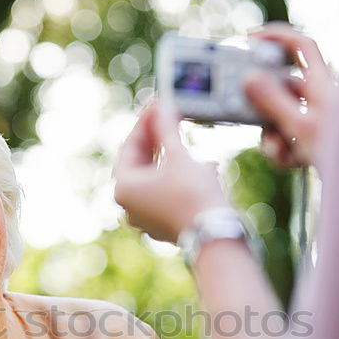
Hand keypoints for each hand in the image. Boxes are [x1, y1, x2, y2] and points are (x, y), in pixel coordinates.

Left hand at [114, 102, 230, 241]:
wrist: (214, 233)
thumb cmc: (192, 194)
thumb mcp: (178, 156)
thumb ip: (166, 129)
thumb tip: (162, 107)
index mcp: (124, 187)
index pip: (130, 146)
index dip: (145, 122)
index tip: (158, 105)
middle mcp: (129, 205)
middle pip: (141, 163)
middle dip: (159, 141)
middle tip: (169, 118)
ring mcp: (145, 218)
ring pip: (157, 179)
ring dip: (173, 160)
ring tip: (189, 144)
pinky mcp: (163, 225)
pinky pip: (168, 194)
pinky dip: (180, 179)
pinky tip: (202, 168)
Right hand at [244, 23, 338, 167]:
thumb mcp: (302, 127)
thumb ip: (273, 102)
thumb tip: (249, 79)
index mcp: (321, 84)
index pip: (300, 47)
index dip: (277, 37)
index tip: (252, 40)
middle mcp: (320, 98)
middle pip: (282, 89)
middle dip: (264, 107)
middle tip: (248, 115)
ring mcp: (318, 120)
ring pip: (283, 118)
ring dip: (273, 136)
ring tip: (278, 151)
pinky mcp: (317, 141)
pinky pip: (292, 139)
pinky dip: (285, 152)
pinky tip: (290, 162)